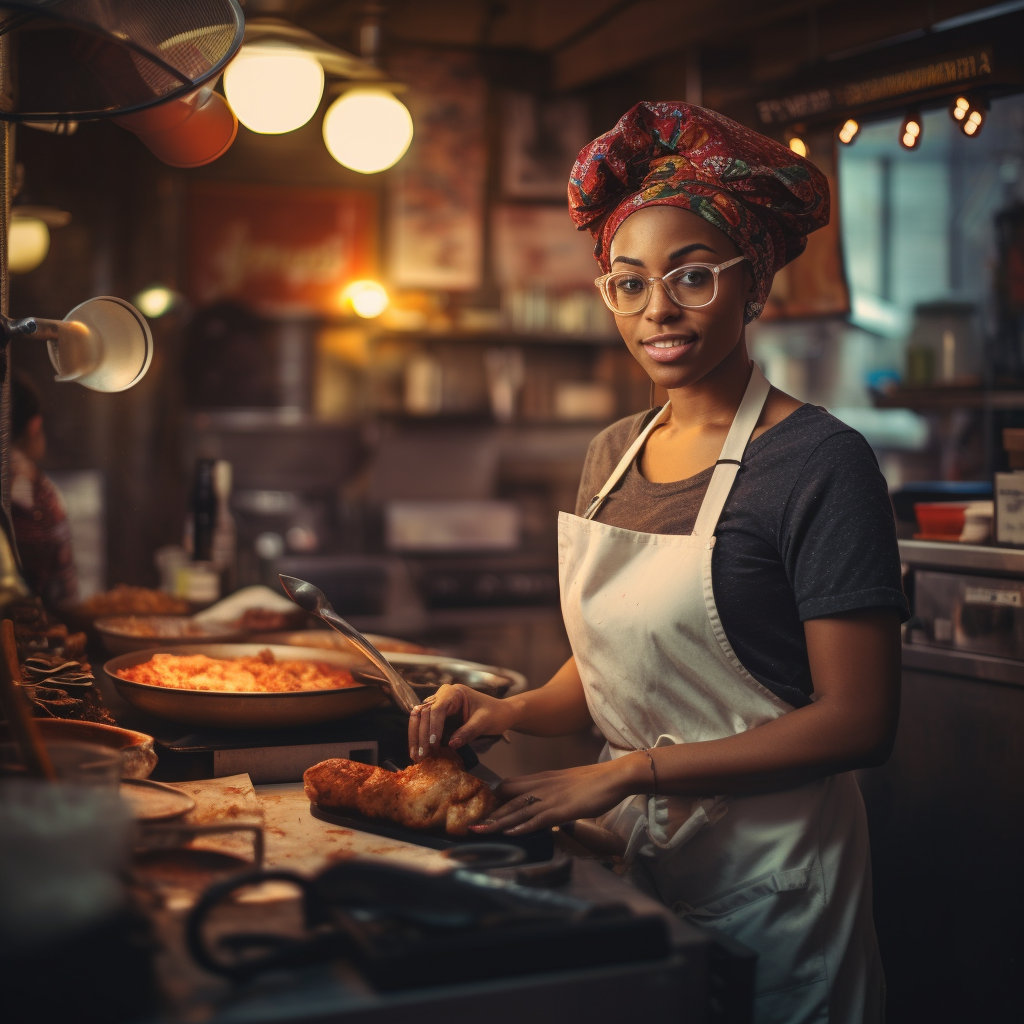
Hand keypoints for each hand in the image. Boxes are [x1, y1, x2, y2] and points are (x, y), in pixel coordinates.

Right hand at [408, 683, 515, 760]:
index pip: (438, 708)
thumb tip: (450, 744)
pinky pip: (424, 724)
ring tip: (415, 756)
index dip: (433, 726)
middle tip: (420, 755)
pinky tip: (418, 751)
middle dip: (420, 735)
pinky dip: (420, 737)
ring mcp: (439, 704)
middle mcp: (443, 695)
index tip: (433, 744)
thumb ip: (467, 732)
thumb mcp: (484, 723)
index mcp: (455, 692)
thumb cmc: (495, 714)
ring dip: (416, 737)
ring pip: (419, 718)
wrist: (501, 714)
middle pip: (424, 713)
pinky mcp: (438, 715)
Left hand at [470, 756, 644, 835]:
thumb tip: (543, 806)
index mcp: (542, 779)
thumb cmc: (594, 782)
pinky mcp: (562, 809)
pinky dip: (523, 826)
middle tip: (471, 825)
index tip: (482, 810)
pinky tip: (511, 833)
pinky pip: (538, 818)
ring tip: (480, 831)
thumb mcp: (567, 785)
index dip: (496, 799)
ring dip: (498, 822)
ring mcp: (551, 797)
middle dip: (489, 813)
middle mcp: (542, 786)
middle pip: (508, 798)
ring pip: (518, 809)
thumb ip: (552, 793)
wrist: (613, 777)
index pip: (511, 786)